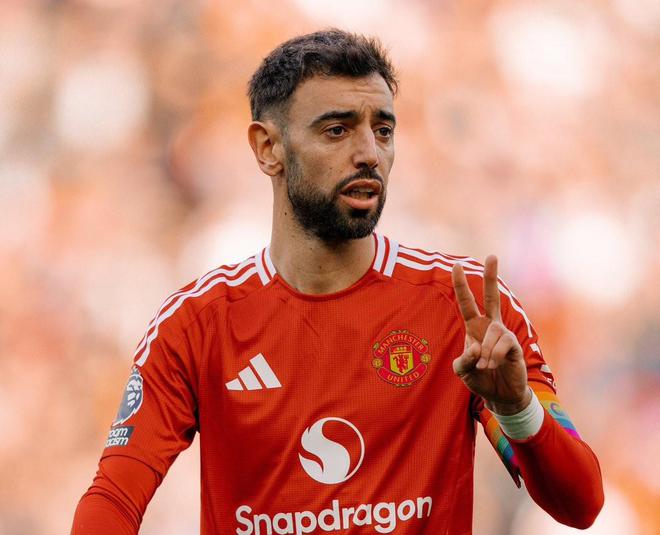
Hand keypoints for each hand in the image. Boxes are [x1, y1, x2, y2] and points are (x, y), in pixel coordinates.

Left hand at [451, 255, 530, 414]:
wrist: (500, 396)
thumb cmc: (480, 379)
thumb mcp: (462, 371)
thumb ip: (463, 360)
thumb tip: (477, 346)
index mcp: (474, 328)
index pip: (466, 303)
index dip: (461, 285)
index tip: (457, 265)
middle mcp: (489, 327)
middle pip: (491, 297)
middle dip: (491, 276)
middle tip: (492, 255)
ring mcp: (503, 335)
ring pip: (493, 331)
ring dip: (486, 352)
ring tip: (485, 366)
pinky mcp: (514, 345)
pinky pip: (503, 344)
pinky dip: (494, 357)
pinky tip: (495, 366)